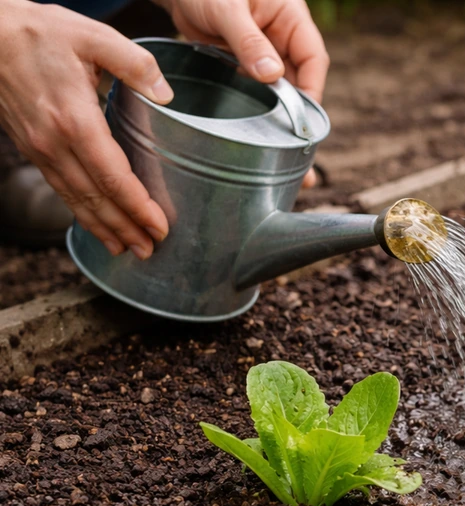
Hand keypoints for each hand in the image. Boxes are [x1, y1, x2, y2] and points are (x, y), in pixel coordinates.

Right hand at [0, 0, 171, 257]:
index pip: (112, 176)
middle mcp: (54, 142)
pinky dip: (81, 212)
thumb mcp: (94, 36)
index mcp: (75, 118)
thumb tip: (166, 94)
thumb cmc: (40, 32)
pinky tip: (97, 225)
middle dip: (124, 228)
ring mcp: (40, 148)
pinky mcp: (33, 147)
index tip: (159, 226)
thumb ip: (135, 64)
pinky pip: (61, 188)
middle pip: (95, 197)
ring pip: (75, 199)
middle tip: (150, 250)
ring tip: (127, 249)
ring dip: (103, 227)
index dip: (137, 206)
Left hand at [156, 0, 329, 187]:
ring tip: (278, 152)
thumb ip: (248, 41)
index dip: (312, 90)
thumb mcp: (226, 8)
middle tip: (295, 152)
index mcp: (291, 17)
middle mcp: (283, 36)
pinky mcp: (245, 63)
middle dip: (297, 114)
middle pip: (300, 81)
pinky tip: (255, 134)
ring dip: (277, 116)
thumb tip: (273, 76)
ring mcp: (265, 52)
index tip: (303, 120)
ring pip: (279, 90)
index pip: (313, 59)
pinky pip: (257, 90)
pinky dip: (258, 110)